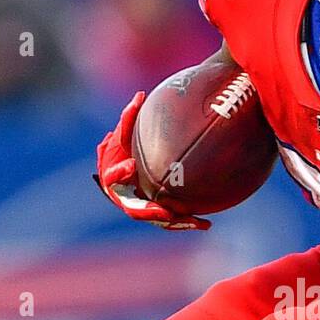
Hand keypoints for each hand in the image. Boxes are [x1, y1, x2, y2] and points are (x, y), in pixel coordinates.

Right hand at [94, 92, 210, 229]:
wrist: (135, 165)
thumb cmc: (127, 147)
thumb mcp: (127, 132)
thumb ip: (129, 118)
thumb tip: (140, 95)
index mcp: (114, 178)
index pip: (112, 178)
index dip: (119, 173)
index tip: (131, 165)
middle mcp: (127, 197)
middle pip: (136, 209)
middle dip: (150, 211)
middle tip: (165, 212)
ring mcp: (144, 208)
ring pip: (158, 220)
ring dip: (175, 222)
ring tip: (195, 222)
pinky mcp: (160, 214)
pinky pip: (174, 220)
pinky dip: (188, 222)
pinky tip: (207, 224)